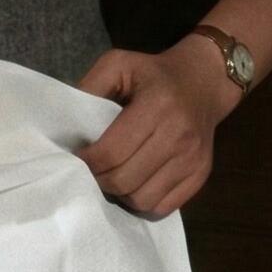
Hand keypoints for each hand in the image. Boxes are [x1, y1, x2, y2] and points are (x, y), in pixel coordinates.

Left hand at [75, 38, 237, 215]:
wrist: (204, 81)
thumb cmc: (154, 73)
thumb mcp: (119, 64)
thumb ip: (91, 86)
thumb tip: (67, 124)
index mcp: (157, 106)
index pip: (112, 152)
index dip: (87, 162)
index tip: (77, 157)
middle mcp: (179, 137)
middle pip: (124, 180)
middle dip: (99, 179)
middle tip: (91, 170)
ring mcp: (193, 160)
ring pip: (142, 199)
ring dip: (120, 194)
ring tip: (112, 176)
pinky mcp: (200, 175)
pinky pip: (162, 207)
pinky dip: (142, 201)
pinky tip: (134, 183)